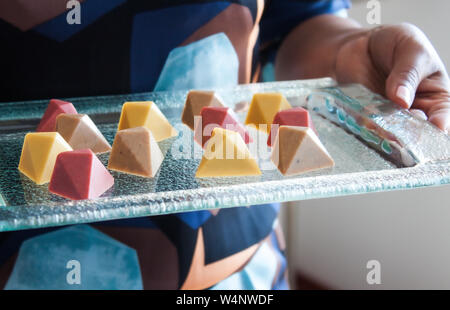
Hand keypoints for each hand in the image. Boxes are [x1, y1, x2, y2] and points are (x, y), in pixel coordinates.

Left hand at [335, 23, 449, 131]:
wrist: (361, 43)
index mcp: (436, 96)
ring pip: (390, 131)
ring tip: (380, 126)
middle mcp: (413, 111)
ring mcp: (388, 115)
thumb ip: (408, 73)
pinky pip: (366, 125)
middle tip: (403, 129)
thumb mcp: (411, 49)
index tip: (435, 126)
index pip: (442, 115)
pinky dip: (365, 126)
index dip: (440, 123)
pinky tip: (363, 123)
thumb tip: (402, 99)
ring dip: (385, 132)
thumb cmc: (395, 43)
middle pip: (416, 130)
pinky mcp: (366, 115)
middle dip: (410, 133)